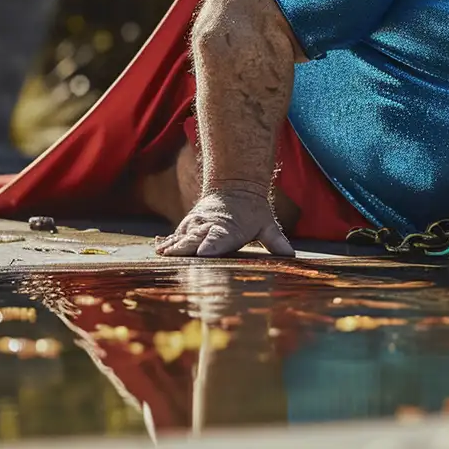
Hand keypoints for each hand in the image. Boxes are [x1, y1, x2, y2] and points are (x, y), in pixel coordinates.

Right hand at [156, 184, 293, 257]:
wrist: (235, 186)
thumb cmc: (253, 211)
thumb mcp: (266, 223)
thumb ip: (275, 240)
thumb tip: (290, 254)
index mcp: (228, 228)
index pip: (219, 238)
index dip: (211, 246)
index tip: (204, 254)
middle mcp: (209, 226)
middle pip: (196, 239)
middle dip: (186, 251)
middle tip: (176, 263)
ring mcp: (196, 225)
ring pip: (182, 237)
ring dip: (174, 247)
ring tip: (163, 256)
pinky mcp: (188, 227)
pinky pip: (176, 236)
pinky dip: (168, 243)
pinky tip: (158, 251)